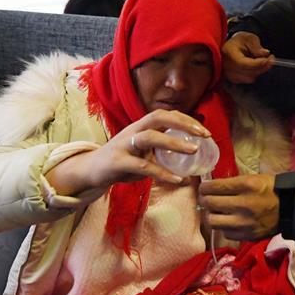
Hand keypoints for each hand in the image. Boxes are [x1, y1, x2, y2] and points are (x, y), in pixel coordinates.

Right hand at [47, 109, 210, 194]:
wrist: (90, 171)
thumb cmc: (121, 162)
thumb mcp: (142, 152)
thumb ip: (161, 151)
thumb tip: (190, 156)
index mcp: (140, 127)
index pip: (165, 115)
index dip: (185, 119)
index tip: (204, 131)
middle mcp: (132, 131)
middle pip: (158, 117)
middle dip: (182, 123)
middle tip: (203, 136)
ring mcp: (124, 145)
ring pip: (150, 137)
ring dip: (174, 142)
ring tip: (193, 151)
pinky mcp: (117, 162)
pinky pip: (142, 166)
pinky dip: (161, 173)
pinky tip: (177, 180)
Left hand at [198, 174, 279, 240]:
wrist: (290, 208)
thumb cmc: (270, 189)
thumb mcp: (253, 179)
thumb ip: (232, 184)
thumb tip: (211, 188)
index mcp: (246, 186)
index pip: (215, 187)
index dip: (204, 187)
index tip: (203, 188)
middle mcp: (243, 205)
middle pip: (210, 203)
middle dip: (204, 199)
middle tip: (205, 198)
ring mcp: (244, 223)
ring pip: (213, 221)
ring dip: (210, 215)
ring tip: (213, 211)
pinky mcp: (247, 236)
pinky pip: (225, 233)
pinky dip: (223, 227)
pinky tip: (227, 221)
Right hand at [222, 32, 272, 83]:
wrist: (232, 47)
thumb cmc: (240, 41)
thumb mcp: (249, 38)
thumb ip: (256, 45)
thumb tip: (265, 53)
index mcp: (228, 52)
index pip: (242, 63)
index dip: (256, 63)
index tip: (268, 59)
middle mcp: (227, 65)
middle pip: (248, 72)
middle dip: (262, 66)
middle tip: (271, 58)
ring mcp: (229, 74)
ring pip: (250, 78)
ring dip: (260, 70)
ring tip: (264, 60)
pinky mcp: (234, 79)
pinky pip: (249, 80)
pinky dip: (256, 74)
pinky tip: (257, 66)